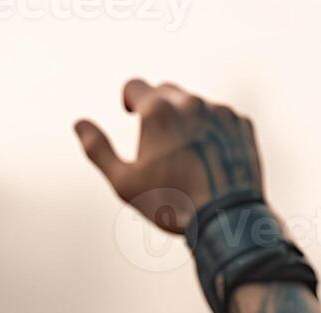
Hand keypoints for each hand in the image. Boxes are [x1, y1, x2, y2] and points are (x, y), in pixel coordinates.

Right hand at [75, 80, 261, 233]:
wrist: (226, 218)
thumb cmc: (170, 202)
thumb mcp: (124, 182)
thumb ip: (98, 149)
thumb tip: (79, 124)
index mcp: (158, 111)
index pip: (134, 85)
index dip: (127, 100)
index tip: (129, 113)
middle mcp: (191, 102)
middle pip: (165, 90)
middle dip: (156, 107)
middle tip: (155, 139)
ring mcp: (220, 111)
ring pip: (194, 104)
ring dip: (184, 119)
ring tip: (184, 154)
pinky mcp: (241, 124)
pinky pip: (219, 117)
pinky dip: (209, 129)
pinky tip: (207, 157)